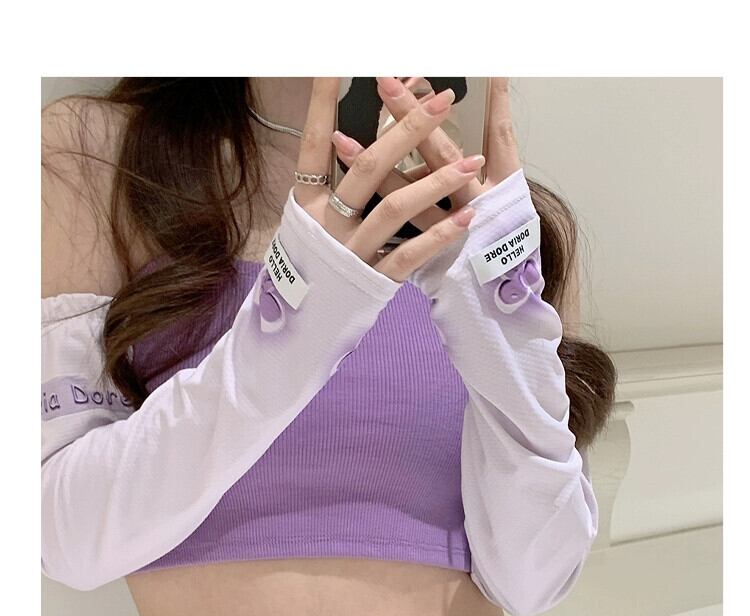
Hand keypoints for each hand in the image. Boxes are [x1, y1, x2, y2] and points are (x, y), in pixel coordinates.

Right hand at [294, 78, 485, 282]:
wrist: (303, 320)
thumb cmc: (313, 262)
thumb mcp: (309, 220)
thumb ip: (332, 185)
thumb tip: (363, 142)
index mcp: (306, 202)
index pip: (312, 142)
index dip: (320, 102)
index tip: (336, 64)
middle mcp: (327, 223)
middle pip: (368, 168)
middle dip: (408, 129)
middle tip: (444, 100)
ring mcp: (351, 252)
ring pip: (393, 210)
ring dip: (436, 183)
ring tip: (473, 162)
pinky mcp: (372, 279)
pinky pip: (408, 255)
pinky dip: (438, 236)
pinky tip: (465, 219)